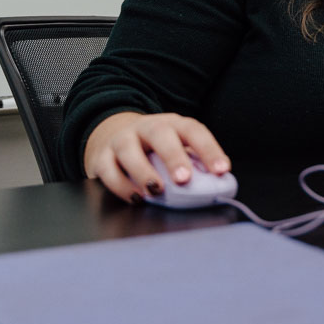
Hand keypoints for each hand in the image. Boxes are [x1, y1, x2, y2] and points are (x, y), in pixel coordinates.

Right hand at [83, 111, 230, 202]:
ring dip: (143, 171)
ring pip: (129, 150)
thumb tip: (217, 188)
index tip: (221, 170)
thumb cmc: (154, 149)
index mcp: (172, 125)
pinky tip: (135, 198)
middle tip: (183, 179)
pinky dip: (121, 186)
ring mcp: (122, 140)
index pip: (193, 131)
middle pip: (160, 134)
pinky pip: (108, 170)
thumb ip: (193, 165)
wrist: (113, 135)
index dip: (209, 149)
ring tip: (155, 191)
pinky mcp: (101, 157)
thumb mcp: (175, 148)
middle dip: (173, 156)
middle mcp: (147, 128)